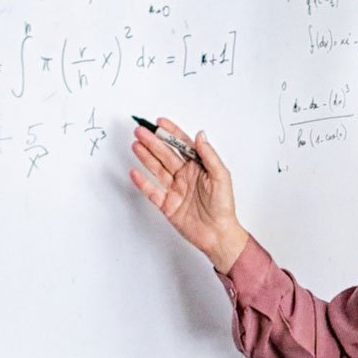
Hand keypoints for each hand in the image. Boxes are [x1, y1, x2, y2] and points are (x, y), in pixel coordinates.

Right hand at [127, 117, 248, 273]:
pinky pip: (152, 191)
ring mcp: (175, 190)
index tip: (160, 123)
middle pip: (166, 155)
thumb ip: (209, 156)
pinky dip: (142, 182)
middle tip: (141, 131)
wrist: (218, 234)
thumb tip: (200, 135)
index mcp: (198, 168)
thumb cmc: (223, 207)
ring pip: (157, 169)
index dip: (171, 133)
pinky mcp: (167, 204)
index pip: (182, 146)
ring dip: (146, 156)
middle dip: (153, 142)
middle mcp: (185, 176)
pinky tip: (134, 171)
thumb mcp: (221, 176)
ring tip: (136, 144)